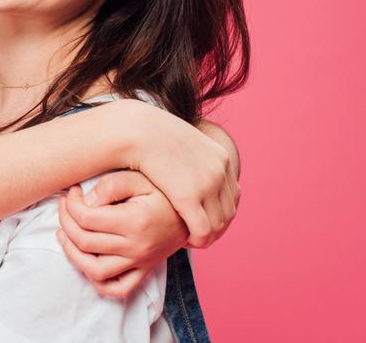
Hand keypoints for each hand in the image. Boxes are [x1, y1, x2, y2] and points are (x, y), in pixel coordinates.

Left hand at [56, 171, 186, 297]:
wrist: (192, 212)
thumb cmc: (162, 191)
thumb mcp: (139, 178)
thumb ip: (111, 185)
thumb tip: (86, 201)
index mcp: (135, 222)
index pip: (86, 218)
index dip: (71, 204)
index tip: (72, 192)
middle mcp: (137, 247)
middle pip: (85, 242)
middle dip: (65, 221)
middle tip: (64, 206)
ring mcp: (140, 263)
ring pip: (95, 270)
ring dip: (72, 253)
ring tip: (64, 233)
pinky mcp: (144, 271)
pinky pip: (117, 288)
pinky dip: (97, 280)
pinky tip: (85, 260)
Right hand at [120, 101, 240, 247]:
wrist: (136, 129)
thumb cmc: (149, 134)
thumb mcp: (180, 141)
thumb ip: (189, 155)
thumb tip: (185, 164)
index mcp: (220, 157)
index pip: (233, 194)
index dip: (220, 212)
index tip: (204, 220)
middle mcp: (219, 170)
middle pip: (228, 212)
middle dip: (215, 228)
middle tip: (197, 236)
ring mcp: (207, 183)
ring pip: (217, 225)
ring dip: (206, 237)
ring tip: (189, 240)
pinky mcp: (189, 197)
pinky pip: (202, 230)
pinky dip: (197, 241)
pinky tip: (184, 241)